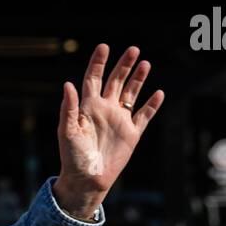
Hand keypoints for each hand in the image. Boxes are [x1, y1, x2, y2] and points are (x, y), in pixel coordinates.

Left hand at [54, 43, 163, 220]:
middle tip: (133, 49)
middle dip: (124, 65)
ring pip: (131, 94)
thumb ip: (68, 107)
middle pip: (116, 81)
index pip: (93, 78)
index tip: (104, 46)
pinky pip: (144, 115)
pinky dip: (152, 105)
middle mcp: (105, 109)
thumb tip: (68, 84)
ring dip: (138, 79)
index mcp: (87, 106)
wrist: (87, 178)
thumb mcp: (67, 130)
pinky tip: (159, 92)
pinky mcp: (131, 133)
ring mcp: (119, 120)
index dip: (98, 62)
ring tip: (145, 63)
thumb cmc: (72, 156)